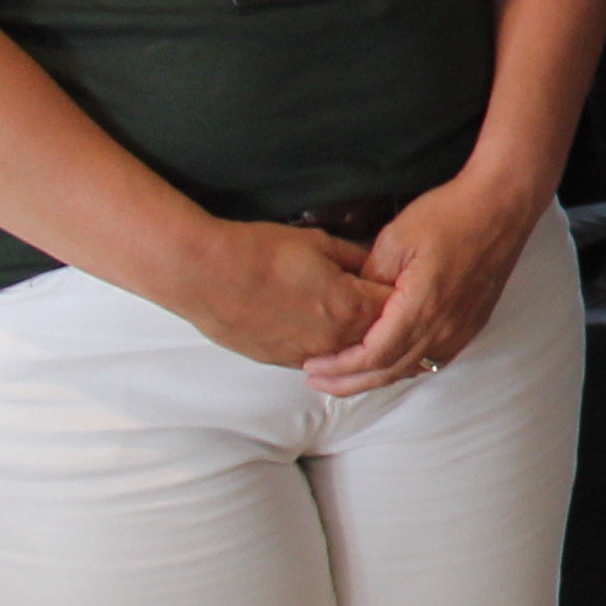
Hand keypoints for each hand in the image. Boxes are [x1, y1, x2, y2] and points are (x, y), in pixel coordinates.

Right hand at [177, 218, 388, 369]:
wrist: (205, 272)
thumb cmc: (261, 252)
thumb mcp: (321, 244)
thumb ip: (355, 259)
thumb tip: (373, 266)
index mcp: (353, 309)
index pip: (396, 309)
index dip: (399, 295)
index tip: (399, 285)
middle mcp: (335, 341)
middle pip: (374, 336)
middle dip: (380, 320)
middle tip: (374, 300)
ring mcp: (304, 356)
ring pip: (343, 353)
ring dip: (349, 336)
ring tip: (339, 311)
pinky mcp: (277, 361)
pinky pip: (312, 358)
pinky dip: (320, 346)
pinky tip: (312, 326)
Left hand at [306, 174, 542, 394]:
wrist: (502, 204)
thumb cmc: (448, 215)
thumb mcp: (394, 239)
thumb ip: (368, 279)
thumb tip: (353, 304)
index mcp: (421, 309)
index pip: (373, 356)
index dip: (340, 367)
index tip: (312, 366)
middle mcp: (444, 328)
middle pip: (391, 372)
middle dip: (351, 382)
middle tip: (319, 382)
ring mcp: (463, 328)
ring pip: (415, 369)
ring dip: (379, 377)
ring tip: (349, 377)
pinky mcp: (474, 322)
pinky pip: (436, 357)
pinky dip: (408, 365)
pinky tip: (393, 359)